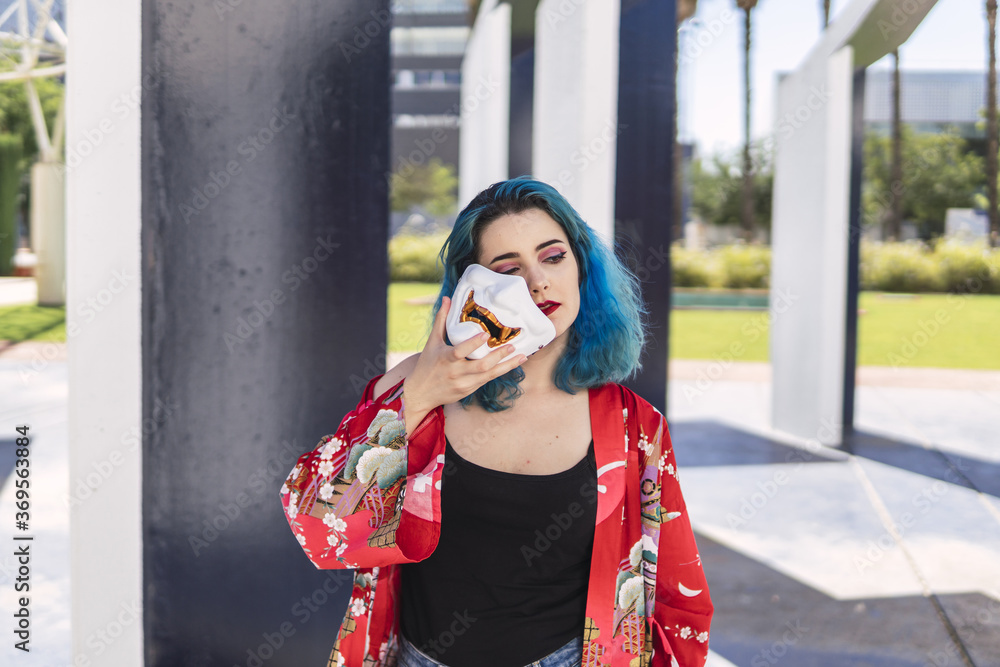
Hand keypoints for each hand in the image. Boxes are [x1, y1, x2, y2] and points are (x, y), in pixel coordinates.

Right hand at [402, 296, 526, 424]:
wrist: (420, 393)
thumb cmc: (426, 364)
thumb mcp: (432, 342)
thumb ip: (442, 320)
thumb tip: (448, 298)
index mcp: (446, 358)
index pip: (460, 351)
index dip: (473, 344)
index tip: (486, 335)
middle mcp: (456, 372)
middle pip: (480, 366)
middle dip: (498, 356)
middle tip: (512, 346)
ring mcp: (464, 383)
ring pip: (488, 375)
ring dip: (506, 366)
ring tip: (521, 356)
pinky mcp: (469, 390)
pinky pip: (488, 380)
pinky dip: (501, 371)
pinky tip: (513, 363)